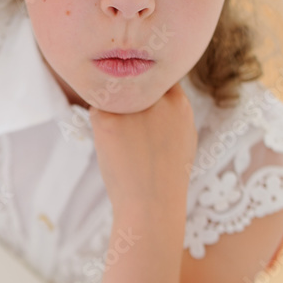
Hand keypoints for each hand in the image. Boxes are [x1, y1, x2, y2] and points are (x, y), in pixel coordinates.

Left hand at [89, 81, 196, 214]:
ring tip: (123, 140)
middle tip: (129, 124)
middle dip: (128, 96)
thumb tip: (159, 91)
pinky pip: (97, 109)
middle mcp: (157, 101)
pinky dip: (101, 123)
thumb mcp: (185, 136)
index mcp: (179, 104)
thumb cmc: (167, 175)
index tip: (142, 100)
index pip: (159, 78)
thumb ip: (173, 110)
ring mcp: (132, 109)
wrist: (150, 204)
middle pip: (134, 83)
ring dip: (113, 110)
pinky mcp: (107, 120)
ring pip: (113, 95)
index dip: (148, 87)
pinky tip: (112, 143)